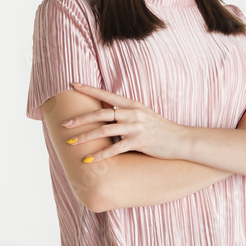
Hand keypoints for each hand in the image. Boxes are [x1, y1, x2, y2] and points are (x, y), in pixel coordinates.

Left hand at [63, 82, 187, 162]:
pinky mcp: (139, 142)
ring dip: (85, 137)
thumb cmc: (159, 129)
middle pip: (100, 114)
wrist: (180, 140)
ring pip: (104, 130)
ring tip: (71, 143)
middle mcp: (132, 113)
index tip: (72, 85)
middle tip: (64, 125)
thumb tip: (105, 110)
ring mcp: (136, 127)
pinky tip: (89, 160)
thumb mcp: (142, 115)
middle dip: (80, 119)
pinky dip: (100, 155)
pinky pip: (115, 148)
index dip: (88, 89)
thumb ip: (125, 112)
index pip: (105, 95)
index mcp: (132, 104)